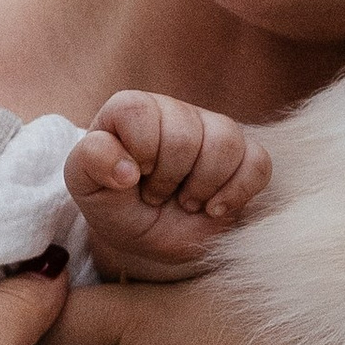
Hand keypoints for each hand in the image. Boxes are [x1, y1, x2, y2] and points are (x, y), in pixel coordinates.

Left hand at [64, 94, 274, 282]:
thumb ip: (91, 162)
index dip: (139, 151)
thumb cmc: (116, 204)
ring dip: (203, 186)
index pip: (139, 110)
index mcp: (132, 110)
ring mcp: (212, 130)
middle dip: (169, 178)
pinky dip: (237, 192)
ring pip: (226, 141)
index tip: (133, 177)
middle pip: (186, 133)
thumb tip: (127, 170)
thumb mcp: (86, 187)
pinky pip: (258, 162)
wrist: (149, 234)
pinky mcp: (244, 155)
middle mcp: (175, 111)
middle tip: (158, 195)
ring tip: (187, 202)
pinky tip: (215, 208)